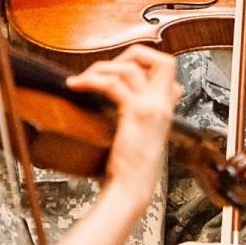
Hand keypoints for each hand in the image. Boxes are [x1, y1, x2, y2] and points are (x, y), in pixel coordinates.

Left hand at [66, 46, 180, 199]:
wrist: (132, 189)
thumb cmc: (131, 171)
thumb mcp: (139, 139)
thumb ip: (134, 119)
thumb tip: (114, 104)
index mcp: (165, 110)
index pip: (168, 72)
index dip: (146, 64)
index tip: (122, 70)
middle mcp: (163, 105)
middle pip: (162, 60)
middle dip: (133, 55)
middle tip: (109, 68)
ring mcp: (152, 107)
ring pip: (132, 68)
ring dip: (102, 67)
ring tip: (84, 79)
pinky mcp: (136, 112)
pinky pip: (114, 83)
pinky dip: (92, 80)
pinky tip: (77, 86)